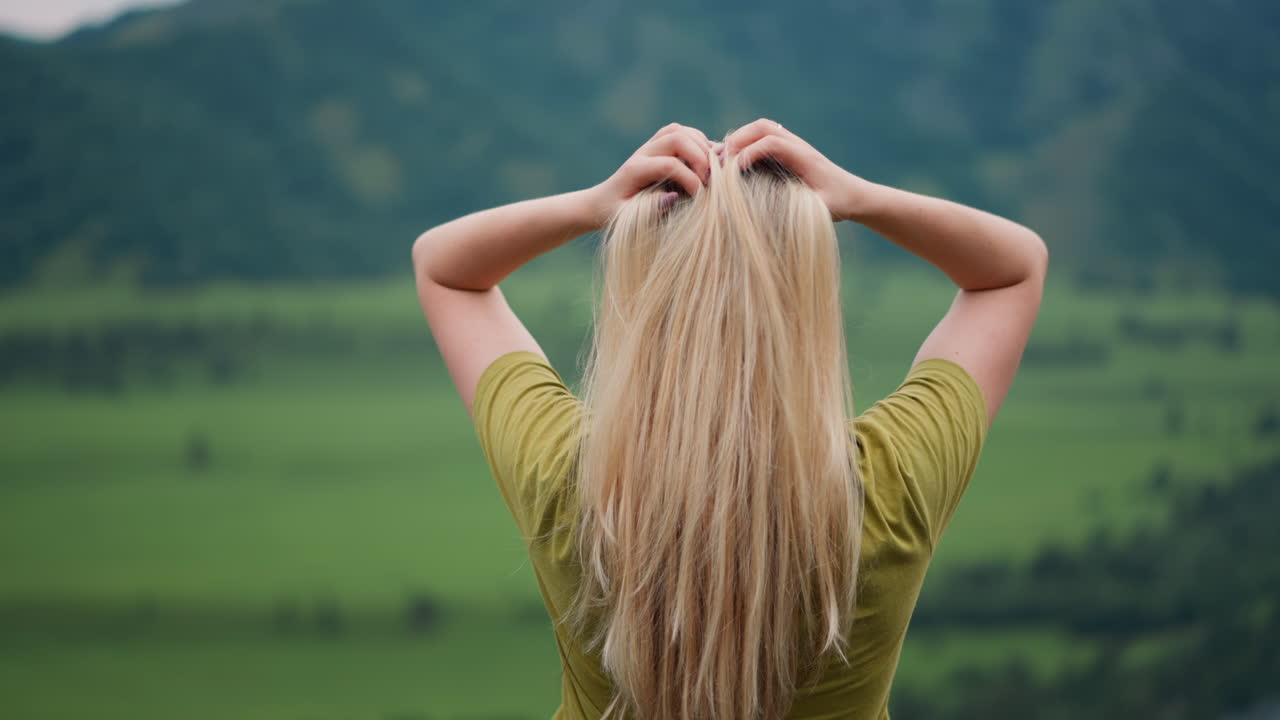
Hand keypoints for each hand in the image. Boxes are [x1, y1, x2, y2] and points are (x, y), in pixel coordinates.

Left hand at [585, 123, 711, 227]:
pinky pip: (681, 132)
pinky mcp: (657, 145)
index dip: (690, 179)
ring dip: (700, 145)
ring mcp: (649, 145)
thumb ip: (650, 209)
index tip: (700, 197)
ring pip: (679, 130)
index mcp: (635, 169)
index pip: (670, 164)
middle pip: (677, 138)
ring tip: (709, 169)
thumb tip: (675, 197)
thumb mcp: (628, 218)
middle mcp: (642, 152)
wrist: (603, 202)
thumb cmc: (616, 214)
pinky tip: (704, 160)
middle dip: (699, 156)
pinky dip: (698, 141)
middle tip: (708, 180)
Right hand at [721, 118, 869, 220]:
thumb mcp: (821, 210)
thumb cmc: (840, 204)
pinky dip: (747, 142)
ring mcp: (794, 144)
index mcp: (805, 157)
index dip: (748, 153)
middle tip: (720, 160)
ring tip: (724, 158)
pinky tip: (736, 160)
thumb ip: (800, 209)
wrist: (856, 195)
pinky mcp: (790, 149)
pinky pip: (765, 136)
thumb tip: (770, 215)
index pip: (771, 143)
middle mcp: (799, 145)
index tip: (732, 172)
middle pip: (763, 127)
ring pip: (763, 128)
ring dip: (741, 137)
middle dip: (739, 139)